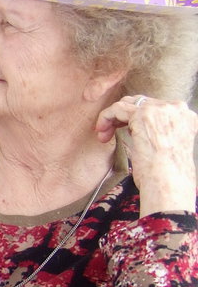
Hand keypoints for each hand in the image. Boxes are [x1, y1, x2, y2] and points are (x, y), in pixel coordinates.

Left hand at [96, 95, 197, 214]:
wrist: (168, 183)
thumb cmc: (165, 174)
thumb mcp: (167, 147)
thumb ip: (158, 132)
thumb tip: (138, 128)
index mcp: (185, 117)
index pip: (156, 108)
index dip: (136, 118)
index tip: (125, 132)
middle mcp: (176, 109)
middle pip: (141, 103)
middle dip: (122, 117)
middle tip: (110, 133)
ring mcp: (161, 109)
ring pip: (128, 104)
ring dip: (112, 118)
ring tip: (104, 135)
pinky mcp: (143, 114)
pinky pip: (117, 108)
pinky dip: (105, 117)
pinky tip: (101, 132)